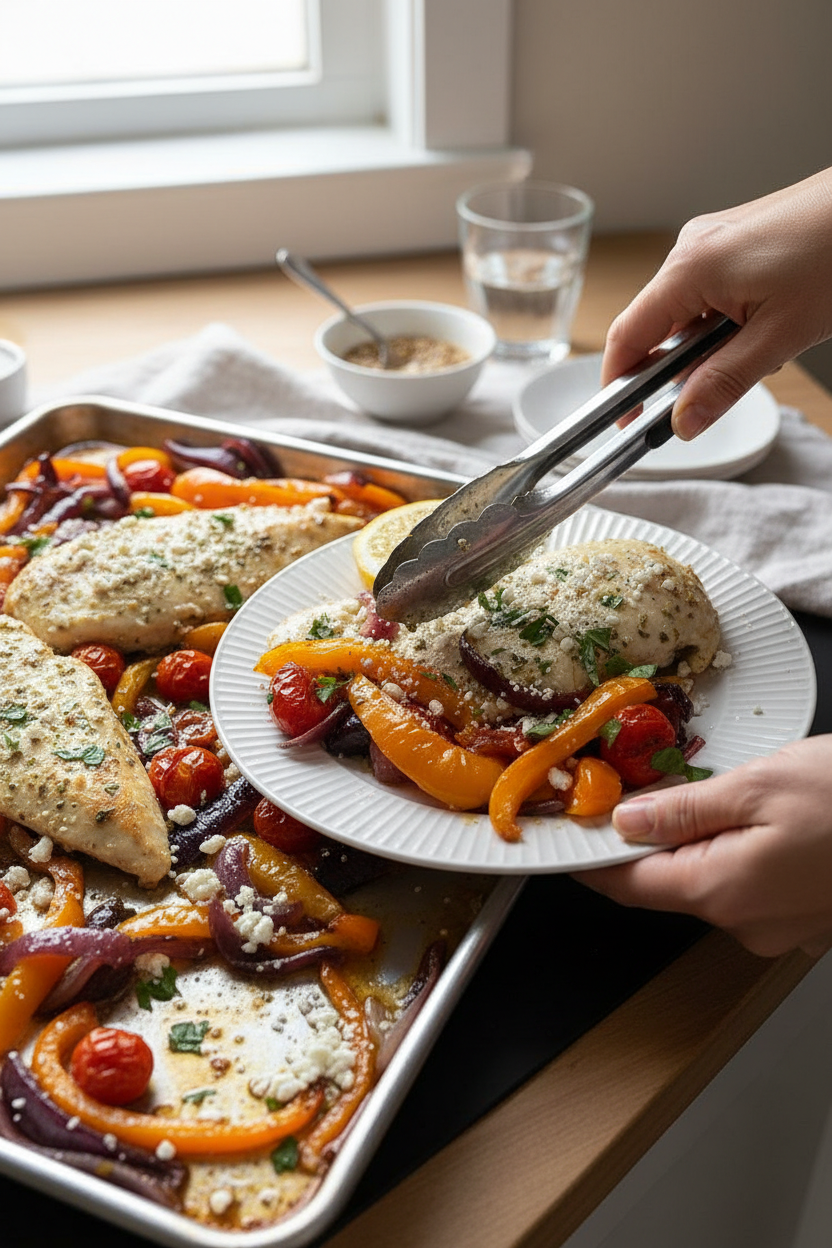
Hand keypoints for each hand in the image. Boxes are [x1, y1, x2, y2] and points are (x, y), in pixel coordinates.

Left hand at [573, 736, 831, 958]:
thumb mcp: (758, 786)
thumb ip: (686, 808)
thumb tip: (628, 821)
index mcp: (722, 891)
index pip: (630, 885)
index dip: (594, 861)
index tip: (570, 839)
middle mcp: (747, 924)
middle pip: (671, 882)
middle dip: (653, 840)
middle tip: (645, 791)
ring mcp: (781, 928)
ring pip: (715, 883)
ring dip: (704, 844)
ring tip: (723, 796)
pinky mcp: (806, 918)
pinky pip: (753, 887)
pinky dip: (742, 855)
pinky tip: (763, 821)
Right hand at [602, 167, 831, 439]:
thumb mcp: (781, 335)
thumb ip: (724, 383)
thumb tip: (683, 421)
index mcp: (689, 268)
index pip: (626, 336)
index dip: (619, 385)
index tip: (625, 422)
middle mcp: (691, 248)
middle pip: (654, 326)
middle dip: (675, 368)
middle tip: (709, 399)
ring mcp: (712, 241)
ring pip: (686, 313)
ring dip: (708, 347)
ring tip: (761, 351)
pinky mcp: (733, 241)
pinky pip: (709, 293)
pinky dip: (725, 323)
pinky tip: (765, 328)